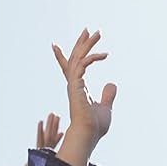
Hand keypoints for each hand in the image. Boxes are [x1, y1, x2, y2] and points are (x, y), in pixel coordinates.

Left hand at [0, 113, 63, 165]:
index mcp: (36, 158)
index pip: (41, 142)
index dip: (44, 133)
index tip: (45, 123)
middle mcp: (42, 156)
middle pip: (47, 137)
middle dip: (52, 126)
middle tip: (54, 115)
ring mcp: (45, 156)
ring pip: (49, 138)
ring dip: (52, 126)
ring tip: (55, 115)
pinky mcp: (45, 159)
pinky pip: (46, 143)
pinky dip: (47, 134)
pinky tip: (50, 126)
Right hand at [52, 29, 116, 149]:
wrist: (88, 135)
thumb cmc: (94, 126)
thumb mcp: (105, 107)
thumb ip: (107, 95)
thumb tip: (112, 84)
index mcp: (77, 88)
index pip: (69, 68)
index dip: (62, 57)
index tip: (54, 46)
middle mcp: (73, 84)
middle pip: (74, 58)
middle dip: (80, 44)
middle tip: (88, 30)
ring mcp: (74, 84)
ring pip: (78, 58)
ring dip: (87, 44)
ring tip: (97, 33)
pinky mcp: (76, 85)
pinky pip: (82, 65)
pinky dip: (92, 58)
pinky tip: (104, 54)